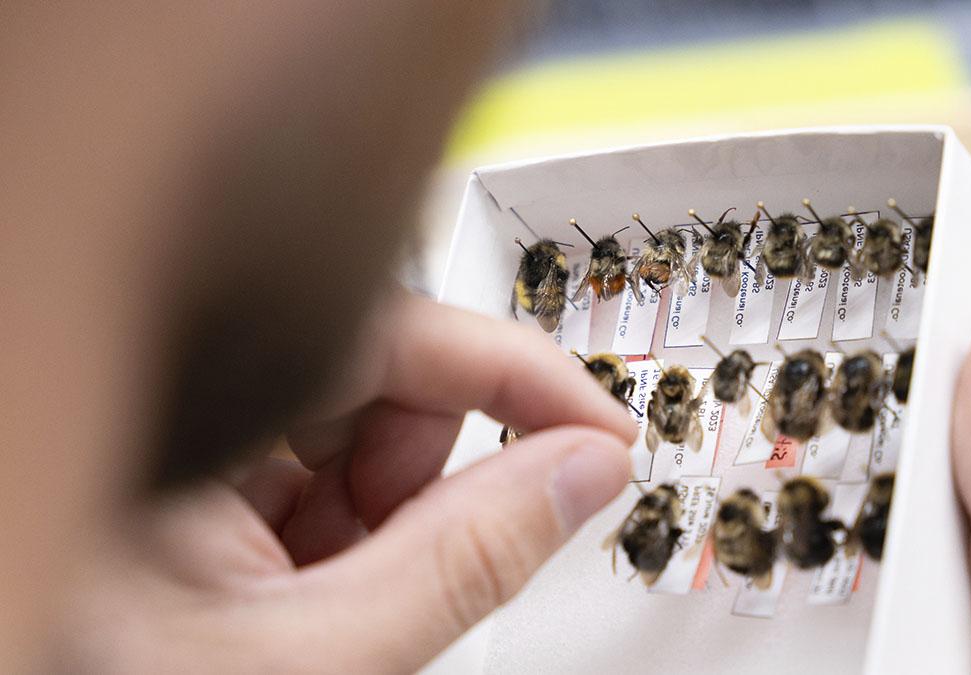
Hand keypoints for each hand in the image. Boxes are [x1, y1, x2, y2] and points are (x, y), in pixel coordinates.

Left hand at [61, 293, 635, 672]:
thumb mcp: (321, 658)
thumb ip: (466, 560)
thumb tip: (580, 472)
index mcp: (174, 429)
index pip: (384, 332)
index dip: (511, 372)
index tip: (592, 421)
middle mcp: (173, 423)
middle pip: (373, 375)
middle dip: (431, 464)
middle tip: (442, 548)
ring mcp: (183, 459)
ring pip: (350, 429)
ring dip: (388, 508)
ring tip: (349, 596)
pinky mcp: (196, 498)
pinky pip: (312, 476)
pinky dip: (348, 530)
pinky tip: (315, 591)